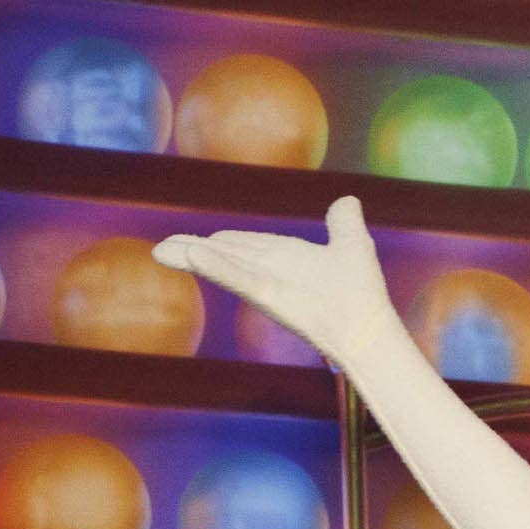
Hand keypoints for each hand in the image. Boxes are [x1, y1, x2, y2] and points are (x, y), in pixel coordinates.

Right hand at [155, 197, 404, 371]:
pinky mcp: (267, 295)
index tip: (194, 240)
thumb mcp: (352, 245)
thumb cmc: (362, 293)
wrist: (368, 327)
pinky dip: (215, 266)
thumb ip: (344, 221)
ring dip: (191, 255)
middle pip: (224, 254)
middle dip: (193, 248)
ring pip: (221, 264)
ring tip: (161, 251)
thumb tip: (347, 200)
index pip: (244, 246)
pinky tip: (192, 256)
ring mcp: (266, 283)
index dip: (220, 242)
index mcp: (284, 256)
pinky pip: (236, 277)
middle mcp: (269, 269)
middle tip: (163, 248)